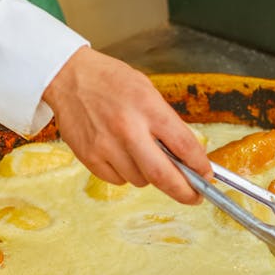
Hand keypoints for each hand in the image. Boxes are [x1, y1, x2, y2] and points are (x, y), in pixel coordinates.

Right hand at [43, 46, 211, 203]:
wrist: (68, 77)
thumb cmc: (111, 82)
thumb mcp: (147, 92)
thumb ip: (167, 123)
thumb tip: (187, 157)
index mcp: (148, 108)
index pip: (184, 146)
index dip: (200, 166)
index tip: (206, 176)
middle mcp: (128, 129)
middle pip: (164, 175)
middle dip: (184, 192)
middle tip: (194, 196)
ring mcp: (106, 146)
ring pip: (141, 180)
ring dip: (148, 175)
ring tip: (140, 153)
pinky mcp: (89, 157)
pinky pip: (118, 180)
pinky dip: (125, 174)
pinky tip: (120, 154)